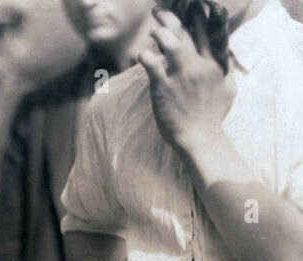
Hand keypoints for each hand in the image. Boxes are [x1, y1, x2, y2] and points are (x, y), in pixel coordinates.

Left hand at [139, 8, 235, 153]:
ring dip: (161, 32)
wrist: (200, 137)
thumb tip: (225, 57)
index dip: (196, 17)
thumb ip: (226, 69)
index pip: (206, 33)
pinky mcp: (164, 87)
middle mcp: (199, 65)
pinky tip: (141, 54)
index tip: (189, 7)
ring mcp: (181, 75)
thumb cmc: (213, 116)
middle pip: (187, 33)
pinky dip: (146, 57)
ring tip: (153, 30)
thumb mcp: (228, 89)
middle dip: (172, 18)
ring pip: (172, 43)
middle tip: (160, 11)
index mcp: (214, 63)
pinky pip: (153, 66)